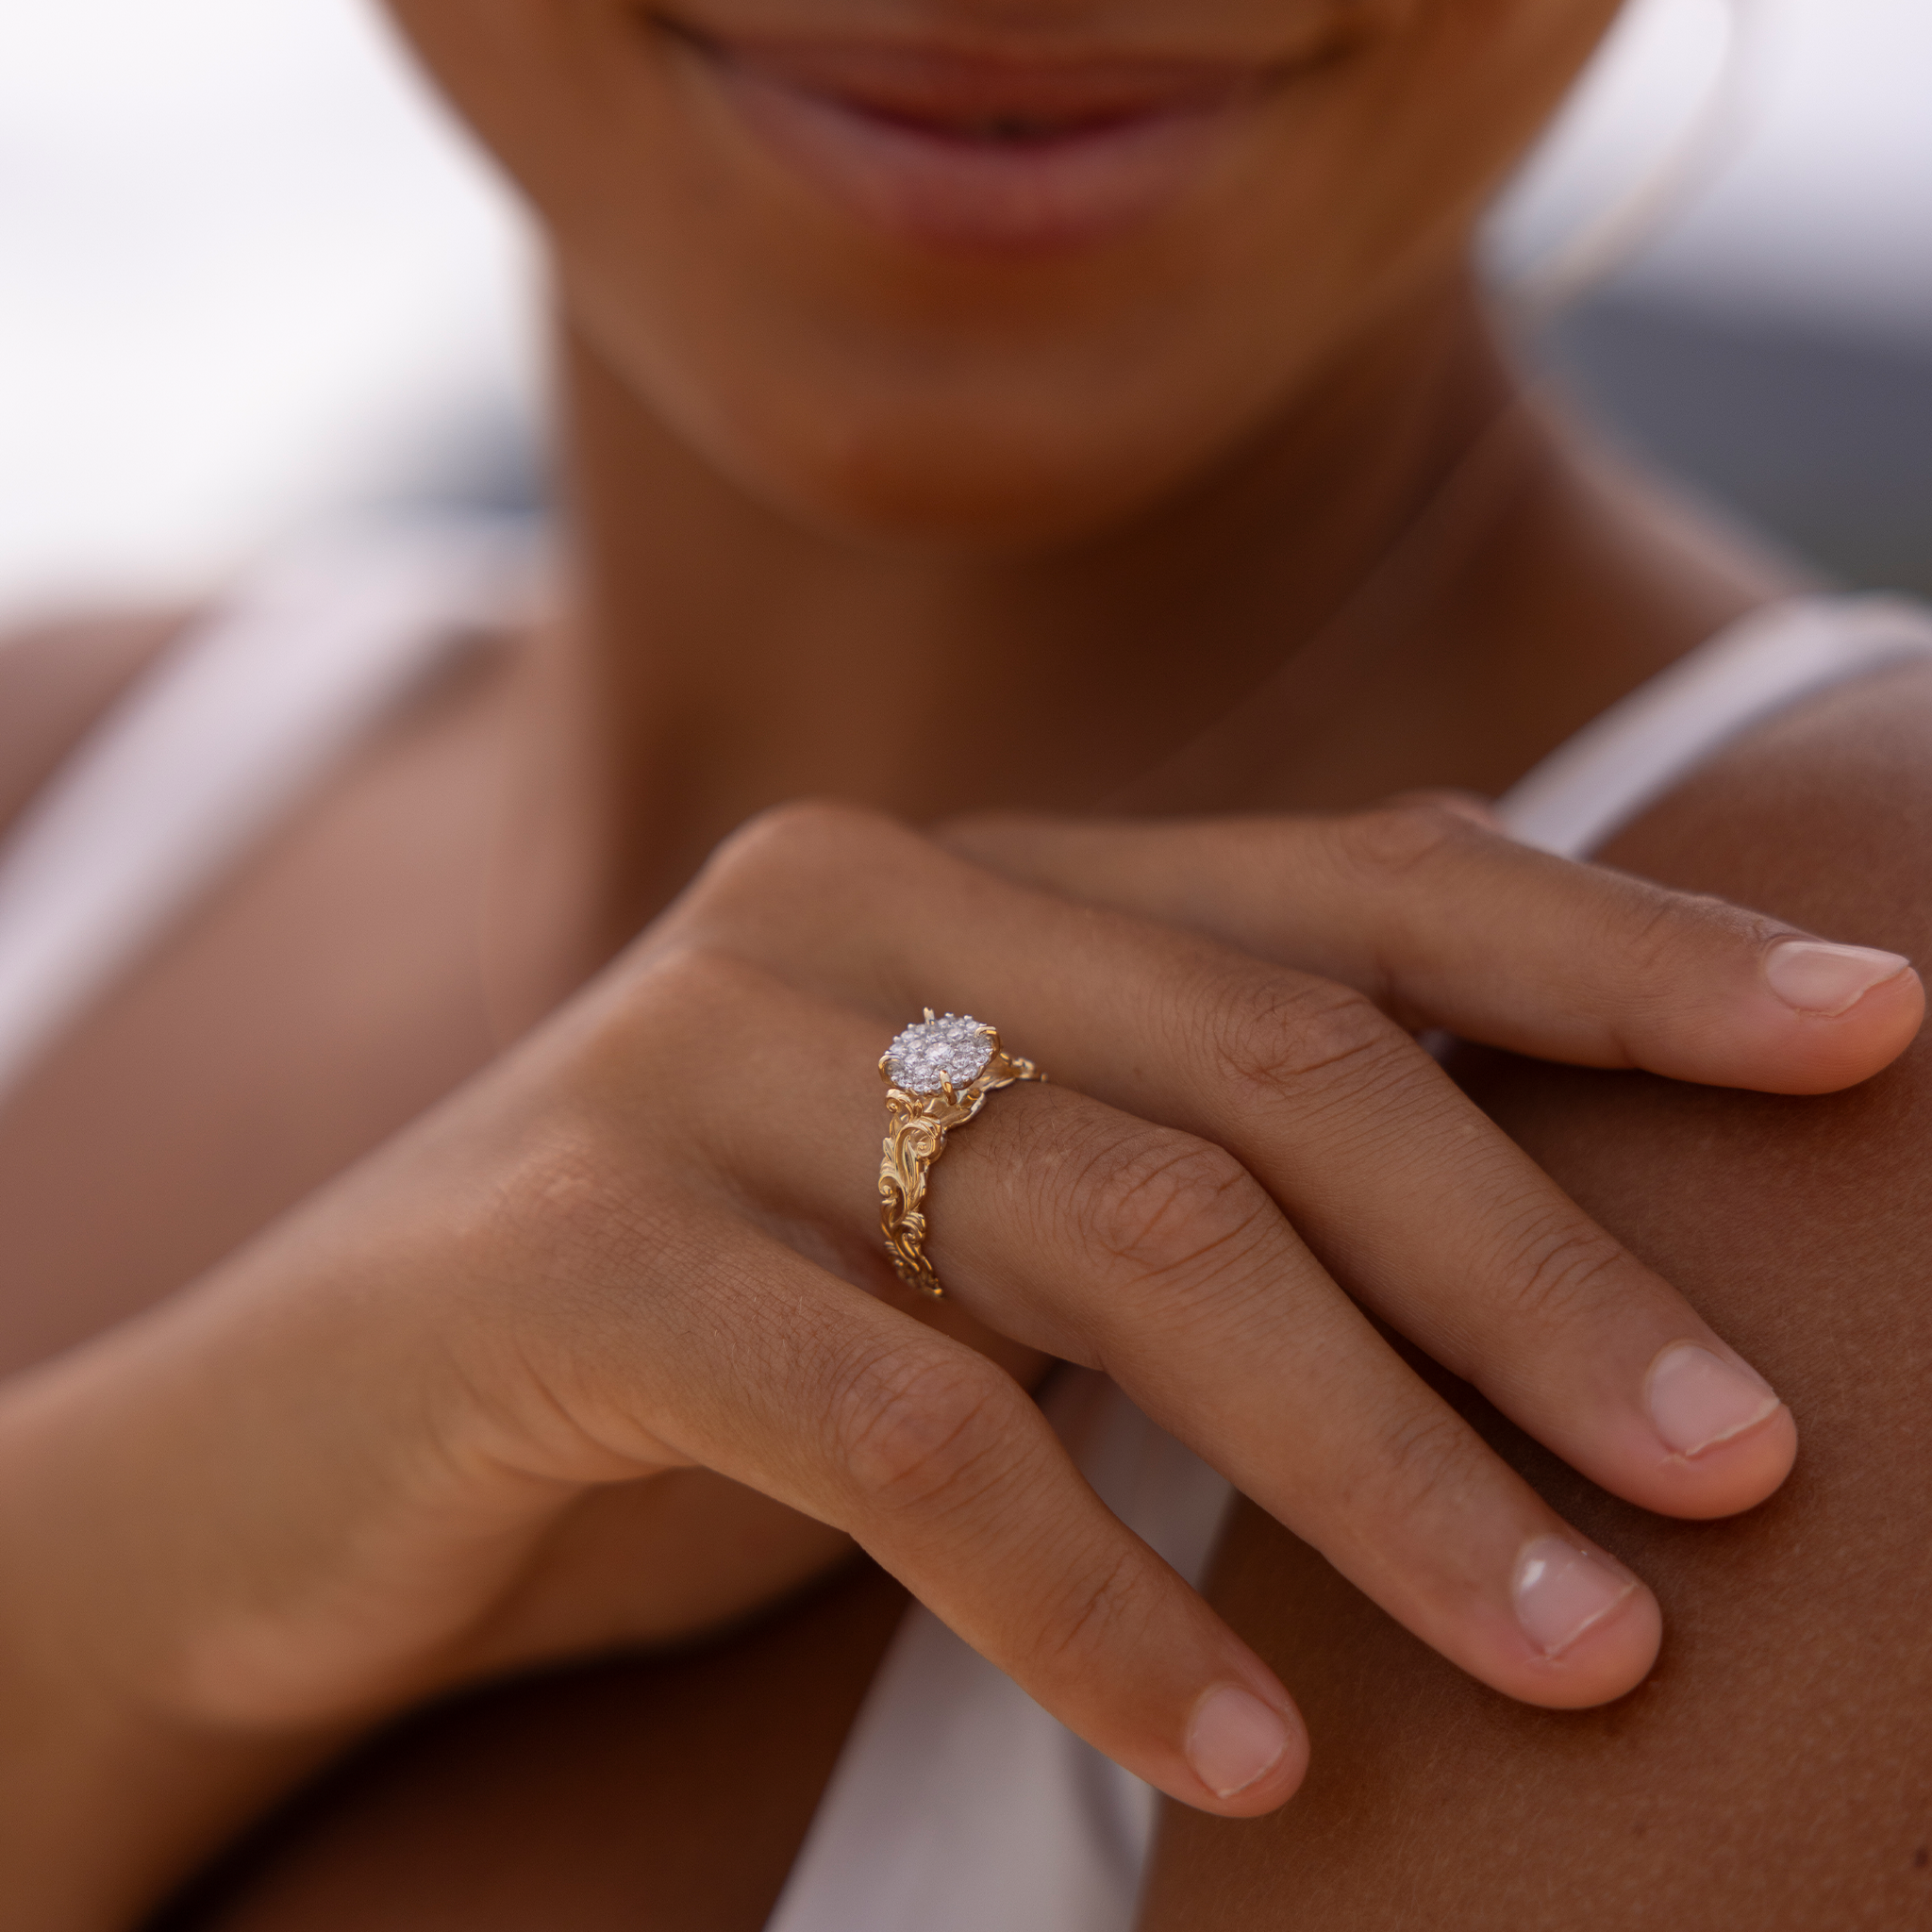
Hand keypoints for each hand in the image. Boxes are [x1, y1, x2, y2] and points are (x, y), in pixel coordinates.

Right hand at [1, 798, 1916, 1921]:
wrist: (298, 1460)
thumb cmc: (700, 1349)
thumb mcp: (970, 1236)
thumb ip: (1184, 1172)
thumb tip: (1533, 1242)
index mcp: (970, 878)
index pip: (1352, 886)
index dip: (1620, 955)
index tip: (1867, 1038)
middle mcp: (845, 910)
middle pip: (1276, 1060)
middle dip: (1538, 1268)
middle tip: (1743, 1467)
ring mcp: (697, 1056)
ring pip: (1119, 1231)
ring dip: (1376, 1459)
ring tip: (1581, 1649)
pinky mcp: (577, 1249)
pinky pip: (901, 1420)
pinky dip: (1095, 1597)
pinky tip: (1247, 1752)